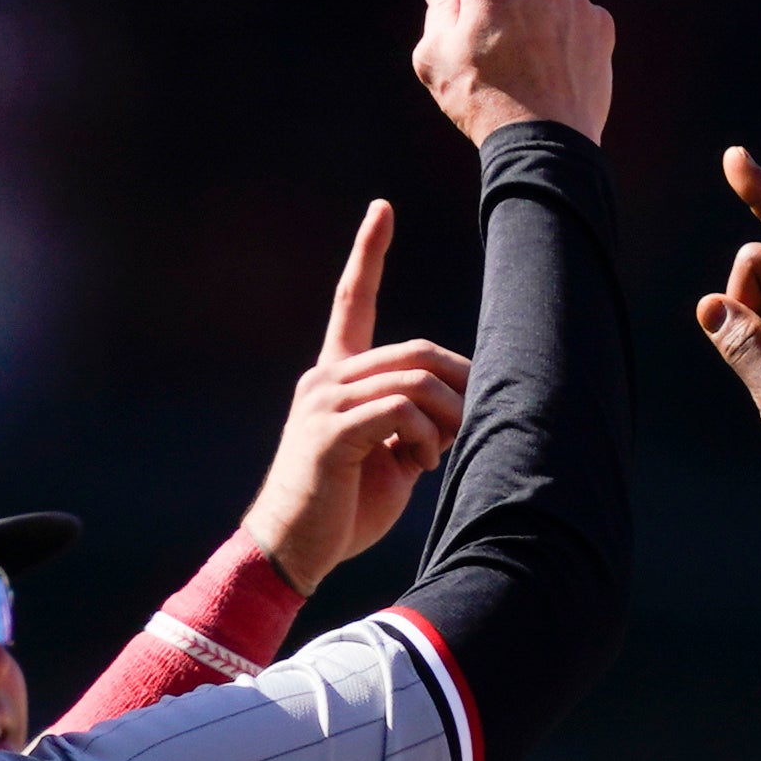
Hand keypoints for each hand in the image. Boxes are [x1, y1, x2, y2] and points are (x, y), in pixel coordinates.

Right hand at [239, 202, 473, 591]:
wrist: (292, 552)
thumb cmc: (342, 512)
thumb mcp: (386, 457)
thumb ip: (410, 421)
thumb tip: (453, 408)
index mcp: (335, 378)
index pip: (351, 302)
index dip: (368, 253)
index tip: (382, 209)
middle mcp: (325, 378)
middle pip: (415, 351)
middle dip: (458, 385)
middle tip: (468, 426)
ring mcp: (324, 401)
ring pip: (415, 380)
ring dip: (446, 419)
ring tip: (437, 456)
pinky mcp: (331, 430)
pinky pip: (400, 410)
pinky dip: (425, 437)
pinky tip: (419, 465)